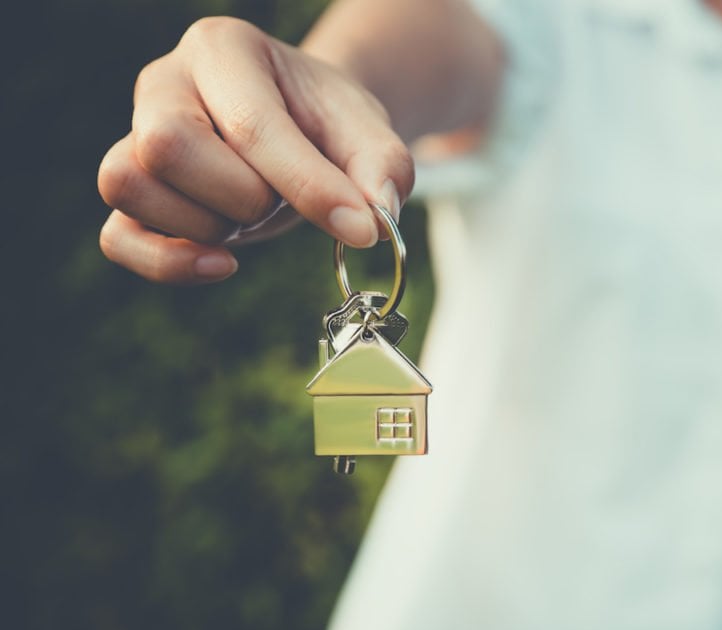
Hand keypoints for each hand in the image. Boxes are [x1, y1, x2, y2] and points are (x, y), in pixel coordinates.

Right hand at [97, 16, 413, 283]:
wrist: (305, 128)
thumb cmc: (329, 124)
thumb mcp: (369, 133)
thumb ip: (383, 169)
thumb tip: (374, 222)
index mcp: (225, 50)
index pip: (250, 124)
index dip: (307, 186)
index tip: (360, 230)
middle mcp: (166, 83)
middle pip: (166, 145)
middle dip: (241, 196)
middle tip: (279, 199)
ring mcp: (135, 135)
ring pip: (127, 183)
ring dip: (205, 224)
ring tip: (249, 216)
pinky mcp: (134, 191)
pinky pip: (116, 236)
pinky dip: (167, 263)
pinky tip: (223, 264)